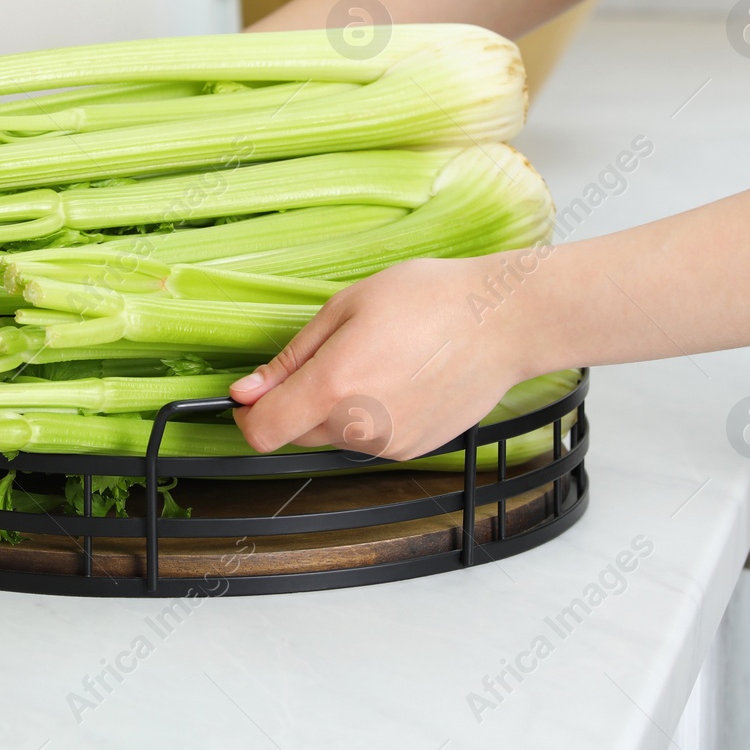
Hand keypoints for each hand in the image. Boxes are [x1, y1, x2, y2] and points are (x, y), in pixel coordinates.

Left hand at [230, 257, 533, 459]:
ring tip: (378, 360)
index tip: (252, 395)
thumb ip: (292, 357)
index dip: (246, 416)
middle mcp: (360, 426)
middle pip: (296, 433)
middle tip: (330, 356)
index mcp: (335, 385)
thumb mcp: (347, 307)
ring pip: (334, 435)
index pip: (263, 432)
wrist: (504, 322)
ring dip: (336, 408)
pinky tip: (400, 378)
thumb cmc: (431, 300)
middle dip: (295, 403)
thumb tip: (249, 389)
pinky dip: (370, 415)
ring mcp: (390, 444)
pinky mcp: (414, 449)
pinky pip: (369, 439)